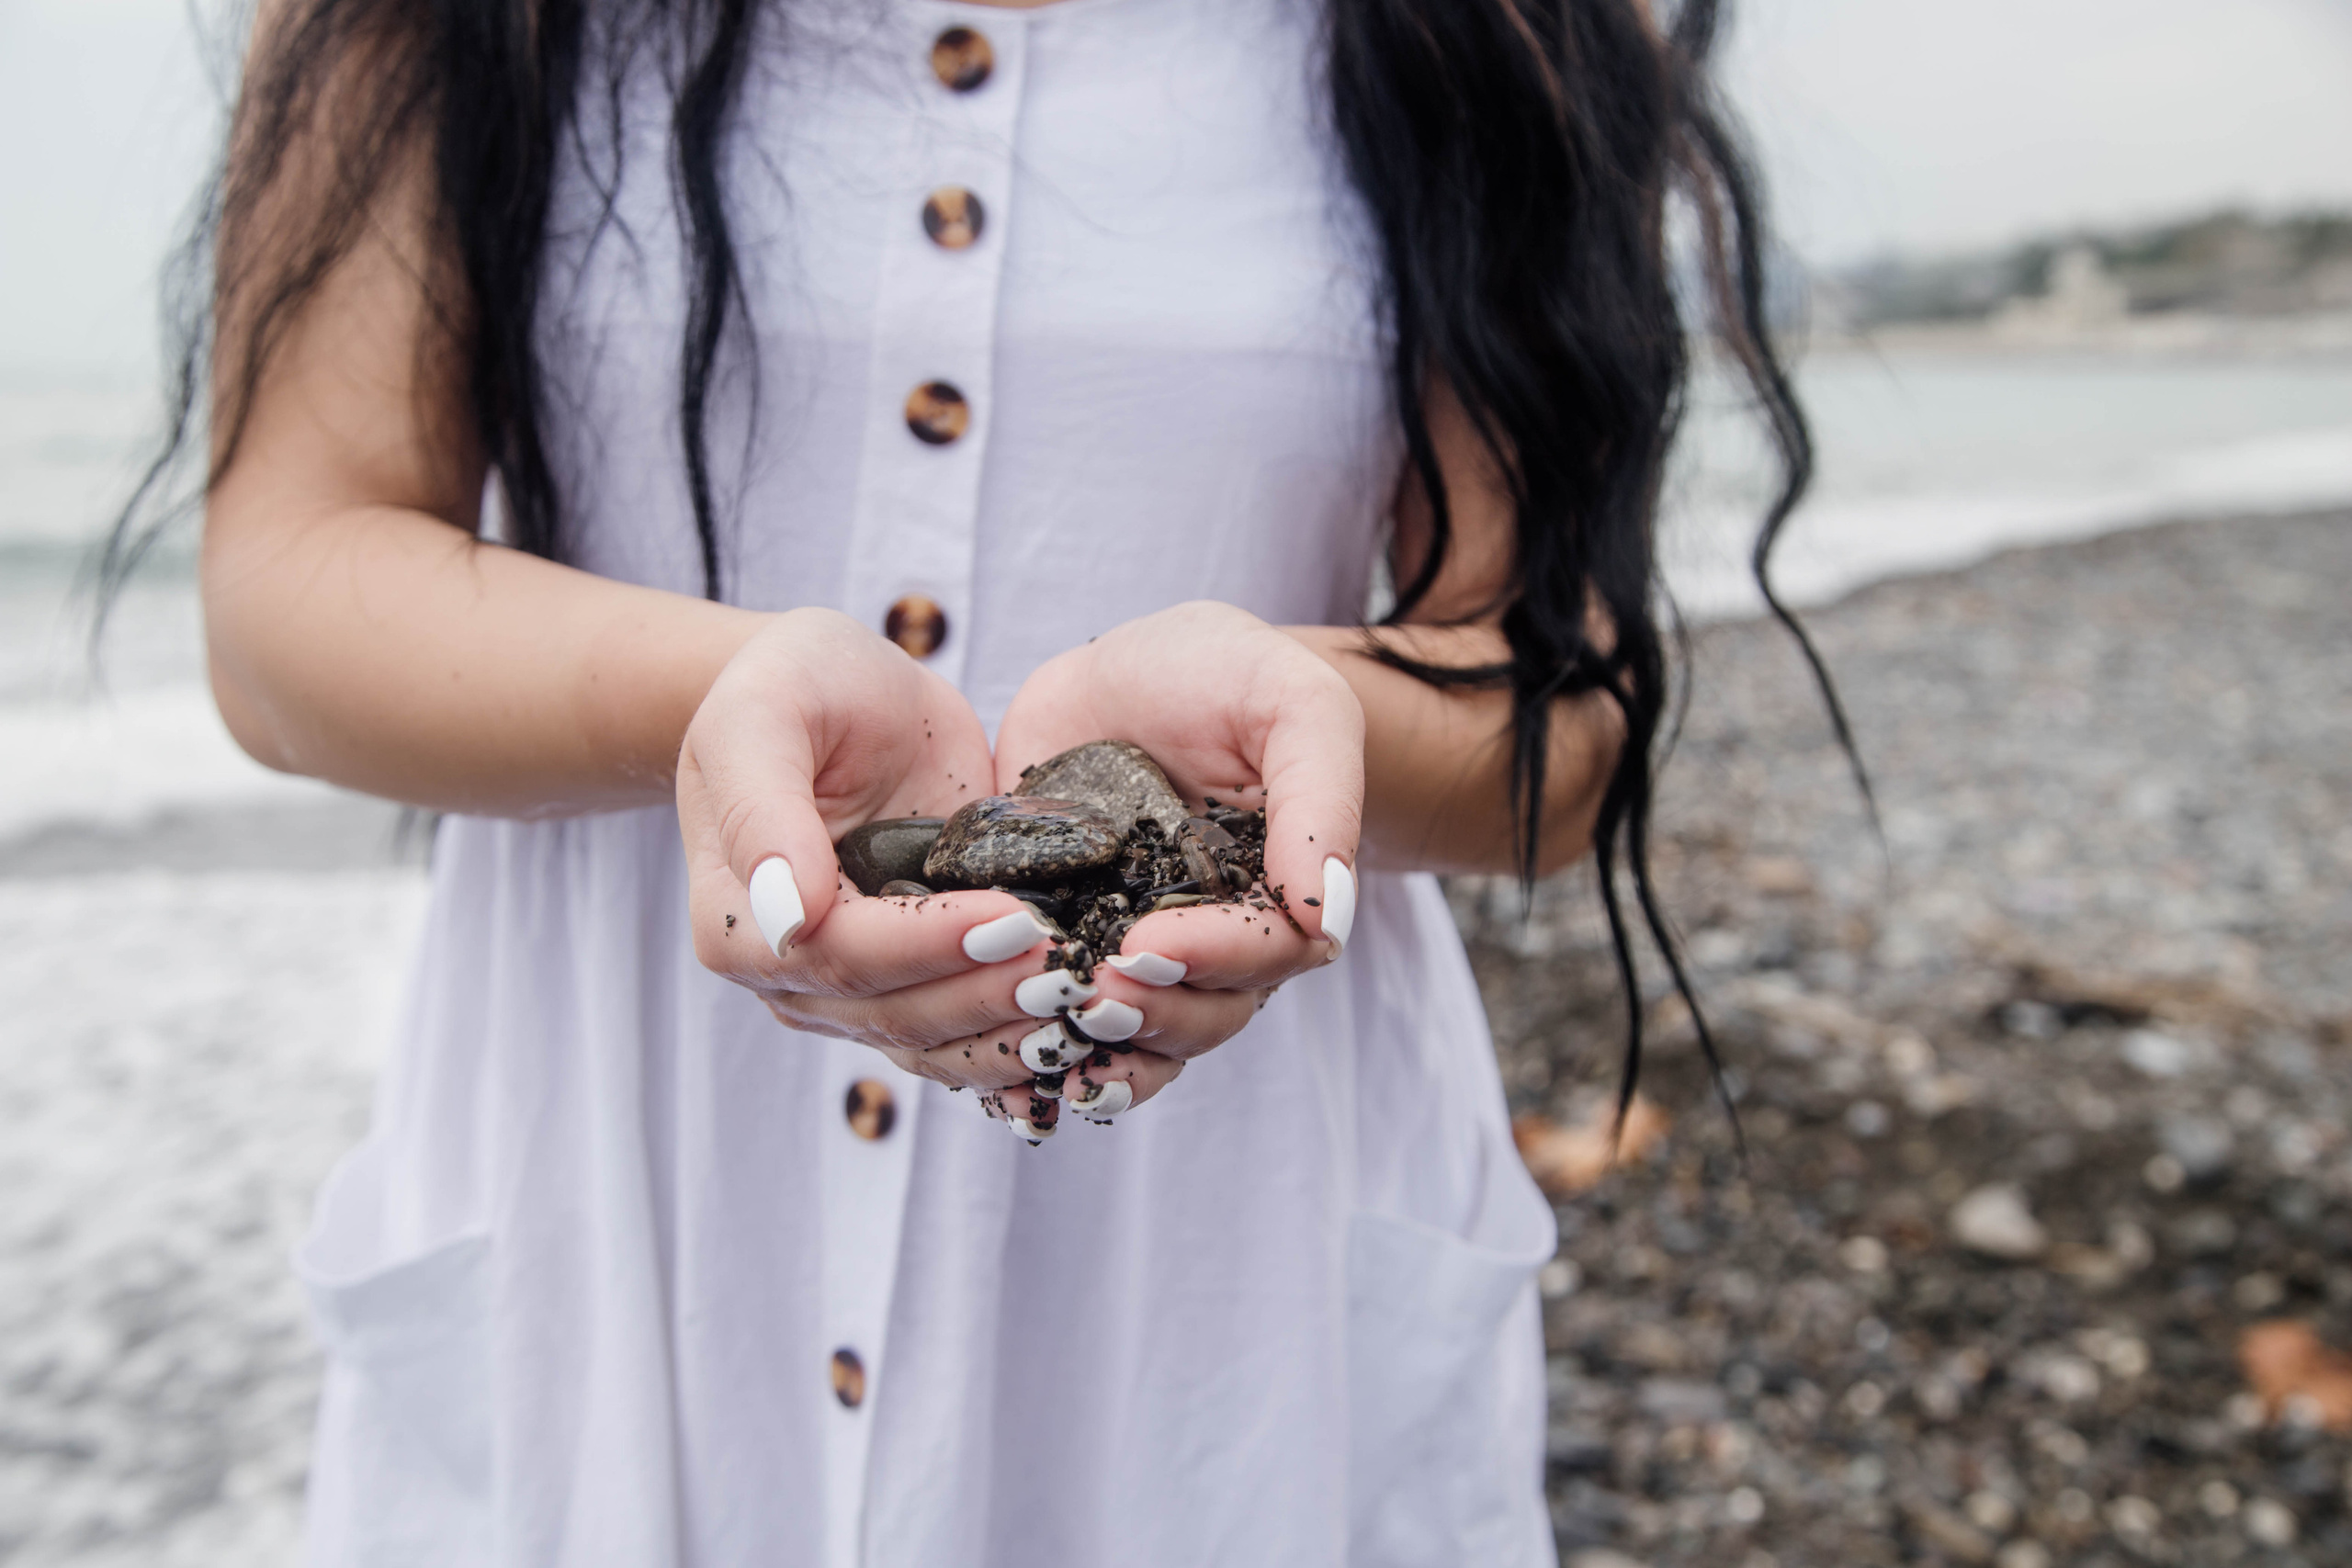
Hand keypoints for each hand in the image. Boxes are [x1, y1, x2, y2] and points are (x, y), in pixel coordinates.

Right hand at [679, 609, 1081, 1104]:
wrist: (843, 693)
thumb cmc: (795, 686)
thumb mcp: (763, 715)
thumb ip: (760, 808)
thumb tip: (788, 915)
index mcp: (739, 920)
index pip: (840, 956)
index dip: (928, 946)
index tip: (1014, 918)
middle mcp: (793, 975)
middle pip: (896, 1013)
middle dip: (988, 992)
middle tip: (1074, 965)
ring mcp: (858, 990)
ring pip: (937, 1042)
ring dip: (1015, 1028)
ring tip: (1089, 992)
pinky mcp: (920, 981)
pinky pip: (967, 1037)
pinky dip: (1024, 1041)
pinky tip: (1086, 1027)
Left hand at [988, 602, 1365, 1123]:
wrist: (1125, 669)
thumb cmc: (1227, 675)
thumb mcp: (1294, 704)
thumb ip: (1322, 800)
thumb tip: (1329, 918)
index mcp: (1277, 892)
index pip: (1267, 955)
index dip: (1215, 961)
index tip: (1151, 946)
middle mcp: (1213, 936)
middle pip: (1206, 1013)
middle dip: (1154, 1013)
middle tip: (1092, 987)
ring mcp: (1138, 946)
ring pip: (1141, 1033)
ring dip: (1106, 1044)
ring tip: (1056, 1025)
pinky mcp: (1068, 942)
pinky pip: (1069, 1021)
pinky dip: (1048, 1052)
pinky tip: (1016, 1066)